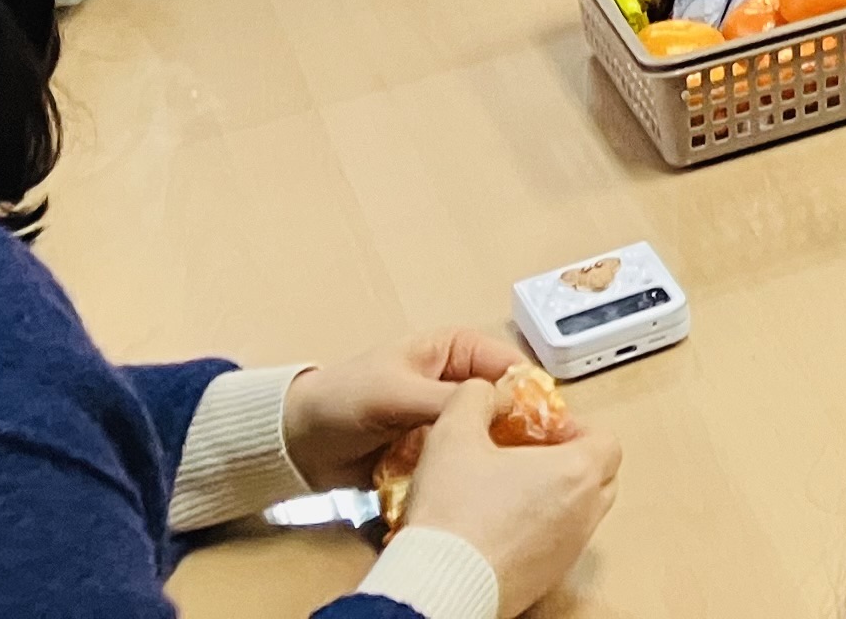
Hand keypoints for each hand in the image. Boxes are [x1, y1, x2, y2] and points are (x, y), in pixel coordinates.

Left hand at [280, 328, 536, 488]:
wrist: (295, 443)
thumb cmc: (343, 399)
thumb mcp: (397, 392)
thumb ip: (449, 399)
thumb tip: (502, 407)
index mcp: (456, 352)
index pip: (511, 367)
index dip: (533, 395)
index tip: (551, 428)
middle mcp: (458, 385)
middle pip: (505, 406)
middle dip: (519, 433)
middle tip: (534, 464)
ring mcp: (446, 422)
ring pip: (487, 439)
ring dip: (493, 459)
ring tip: (506, 483)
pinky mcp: (432, 455)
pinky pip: (461, 465)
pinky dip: (467, 477)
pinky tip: (476, 493)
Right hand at [391, 375, 619, 614]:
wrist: (438, 586)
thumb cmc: (452, 516)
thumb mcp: (452, 434)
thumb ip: (473, 398)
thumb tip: (483, 391)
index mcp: (577, 473)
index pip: (607, 441)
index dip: (577, 429)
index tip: (544, 431)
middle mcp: (584, 514)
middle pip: (600, 477)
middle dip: (571, 462)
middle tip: (531, 458)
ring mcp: (568, 551)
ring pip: (581, 514)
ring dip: (556, 498)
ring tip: (509, 491)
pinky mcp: (547, 580)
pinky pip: (557, 546)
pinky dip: (539, 532)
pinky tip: (497, 528)